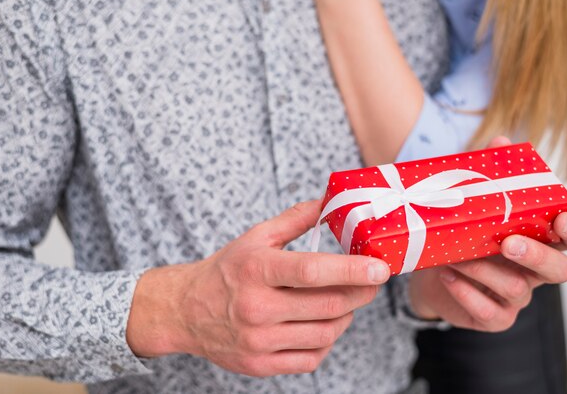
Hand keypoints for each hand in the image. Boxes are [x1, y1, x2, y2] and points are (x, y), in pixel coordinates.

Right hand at [126, 200, 389, 376]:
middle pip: (327, 305)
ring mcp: (257, 340)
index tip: (380, 268)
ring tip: (344, 301)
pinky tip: (323, 324)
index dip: (351, 270)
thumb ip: (295, 219)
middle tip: (371, 281)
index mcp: (256, 270)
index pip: (312, 271)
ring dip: (345, 316)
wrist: (186, 310)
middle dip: (360, 292)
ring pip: (325, 334)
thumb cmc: (227, 270)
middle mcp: (256, 307)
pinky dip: (326, 341)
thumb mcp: (256, 237)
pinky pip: (311, 358)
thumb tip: (329, 202)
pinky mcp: (259, 364)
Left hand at [408, 137, 566, 330]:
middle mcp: (533, 271)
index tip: (562, 218)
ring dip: (484, 270)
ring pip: (517, 289)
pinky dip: (469, 294)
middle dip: (537, 255)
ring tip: (456, 256)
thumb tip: (501, 140)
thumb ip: (490, 176)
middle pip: (559, 270)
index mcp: (536, 242)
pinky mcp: (493, 317)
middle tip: (508, 243)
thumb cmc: (459, 237)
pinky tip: (449, 277)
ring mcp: (515, 298)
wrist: (428, 276)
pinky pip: (491, 313)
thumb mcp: (472, 207)